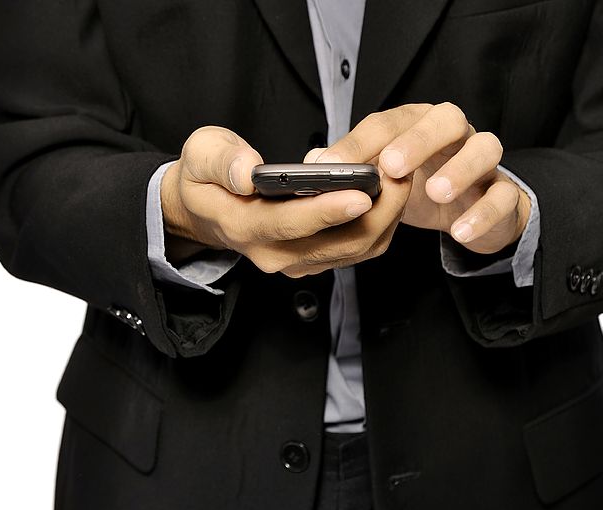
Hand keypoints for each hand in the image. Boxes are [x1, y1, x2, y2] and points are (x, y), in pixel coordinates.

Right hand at [161, 126, 411, 276]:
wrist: (205, 210)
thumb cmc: (206, 178)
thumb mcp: (200, 153)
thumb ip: (221, 160)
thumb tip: (248, 171)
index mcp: (243, 227)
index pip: (290, 223)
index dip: (327, 211)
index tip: (360, 193)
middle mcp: (273, 255)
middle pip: (336, 243)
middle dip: (375, 211)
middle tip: (399, 172)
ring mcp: (296, 262)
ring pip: (354, 250)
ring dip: (384, 218)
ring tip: (401, 178)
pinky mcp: (314, 260)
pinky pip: (357, 250)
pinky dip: (379, 225)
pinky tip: (390, 194)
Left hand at [311, 103, 530, 254]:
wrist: (470, 212)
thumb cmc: (421, 186)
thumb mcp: (384, 179)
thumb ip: (354, 168)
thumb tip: (314, 164)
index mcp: (419, 124)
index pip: (390, 122)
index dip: (361, 142)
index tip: (333, 166)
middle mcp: (455, 134)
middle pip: (446, 119)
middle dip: (418, 140)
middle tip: (391, 167)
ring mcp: (485, 161)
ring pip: (486, 148)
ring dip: (461, 168)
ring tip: (435, 192)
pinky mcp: (505, 192)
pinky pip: (503, 196)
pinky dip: (483, 213)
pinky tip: (459, 232)